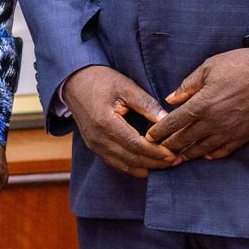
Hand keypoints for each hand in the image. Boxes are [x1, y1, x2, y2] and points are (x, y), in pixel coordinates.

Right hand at [62, 65, 178, 178]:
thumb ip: (146, 104)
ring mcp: (94, 145)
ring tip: (165, 166)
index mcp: (106, 123)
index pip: (136, 145)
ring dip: (145, 168)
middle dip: (155, 163)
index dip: (156, 152)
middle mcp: (98, 139)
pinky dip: (132, 167)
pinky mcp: (94, 147)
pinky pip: (115, 163)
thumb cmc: (100, 80)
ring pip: (124, 165)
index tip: (173, 154)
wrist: (73, 82)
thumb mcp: (125, 86)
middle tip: (175, 161)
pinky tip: (147, 165)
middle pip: (131, 159)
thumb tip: (167, 119)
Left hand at [146, 48, 248, 161]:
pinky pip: (222, 151)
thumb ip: (188, 85)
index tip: (149, 137)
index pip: (174, 123)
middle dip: (168, 146)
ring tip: (175, 158)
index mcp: (202, 104)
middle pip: (184, 140)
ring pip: (202, 149)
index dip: (159, 132)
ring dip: (186, 154)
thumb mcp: (209, 67)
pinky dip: (210, 154)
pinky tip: (203, 155)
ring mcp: (229, 132)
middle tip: (157, 151)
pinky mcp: (243, 136)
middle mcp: (213, 122)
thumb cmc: (240, 65)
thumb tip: (171, 99)